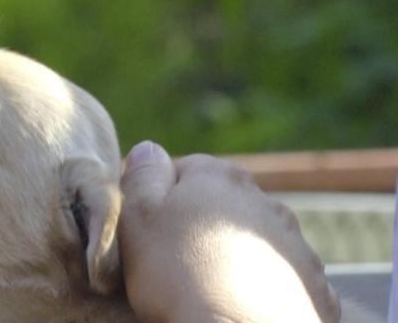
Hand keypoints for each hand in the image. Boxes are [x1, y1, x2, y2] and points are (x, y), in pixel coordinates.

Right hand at [118, 141, 339, 322]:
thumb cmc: (178, 274)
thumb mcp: (139, 217)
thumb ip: (142, 176)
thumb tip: (149, 149)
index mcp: (219, 176)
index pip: (183, 170)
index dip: (161, 200)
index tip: (150, 231)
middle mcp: (264, 201)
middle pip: (222, 205)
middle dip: (201, 226)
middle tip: (175, 261)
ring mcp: (294, 243)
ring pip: (253, 240)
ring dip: (234, 255)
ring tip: (208, 288)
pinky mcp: (313, 284)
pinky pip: (282, 277)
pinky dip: (264, 286)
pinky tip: (241, 303)